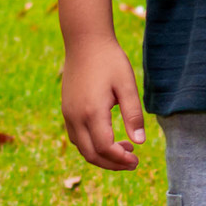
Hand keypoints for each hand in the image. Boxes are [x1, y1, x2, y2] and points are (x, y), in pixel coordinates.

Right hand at [62, 36, 146, 168]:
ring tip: (125, 150)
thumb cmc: (110, 60)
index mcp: (92, 112)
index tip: (137, 160)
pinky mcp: (67, 110)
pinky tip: (109, 138)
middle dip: (112, 164)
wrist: (85, 41)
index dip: (120, 159)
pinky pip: (76, 137)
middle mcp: (76, 117)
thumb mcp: (127, 85)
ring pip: (82, 148)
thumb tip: (139, 142)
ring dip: (102, 155)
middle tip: (133, 162)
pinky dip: (92, 145)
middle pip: (91, 154)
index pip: (104, 148)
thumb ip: (133, 114)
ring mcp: (68, 114)